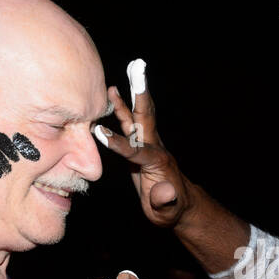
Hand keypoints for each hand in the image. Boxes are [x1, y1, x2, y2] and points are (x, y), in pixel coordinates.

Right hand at [93, 64, 196, 227]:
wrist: (179, 205)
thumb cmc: (170, 211)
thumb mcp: (167, 212)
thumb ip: (164, 201)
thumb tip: (164, 192)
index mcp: (157, 163)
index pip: (135, 150)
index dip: (118, 144)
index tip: (99, 133)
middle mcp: (155, 147)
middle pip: (145, 116)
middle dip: (140, 92)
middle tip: (139, 67)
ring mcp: (149, 143)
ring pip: (139, 114)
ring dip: (132, 93)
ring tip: (129, 70)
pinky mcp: (141, 143)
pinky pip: (131, 122)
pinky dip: (123, 106)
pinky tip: (113, 92)